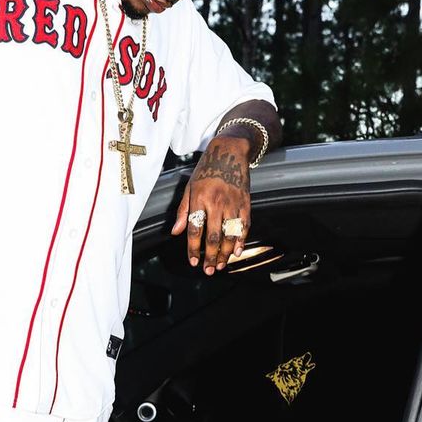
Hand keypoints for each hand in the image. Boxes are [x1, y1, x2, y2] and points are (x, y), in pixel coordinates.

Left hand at [170, 137, 250, 273]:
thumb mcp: (190, 187)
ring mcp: (232, 203)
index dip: (193, 249)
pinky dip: (241, 241)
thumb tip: (175, 232)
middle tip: (208, 270)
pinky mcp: (245, 202)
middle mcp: (216, 202)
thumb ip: (183, 211)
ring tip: (221, 265)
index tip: (192, 262)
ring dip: (226, 254)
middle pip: (213, 237)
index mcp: (199, 199)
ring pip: (229, 235)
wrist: (229, 151)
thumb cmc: (206, 170)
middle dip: (211, 257)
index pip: (195, 230)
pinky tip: (237, 252)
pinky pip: (244, 226)